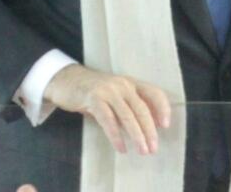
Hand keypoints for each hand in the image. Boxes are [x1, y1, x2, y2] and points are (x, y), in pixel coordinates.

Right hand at [43, 62, 173, 155]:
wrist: (65, 80)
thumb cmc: (92, 92)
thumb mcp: (114, 96)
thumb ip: (129, 107)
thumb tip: (147, 129)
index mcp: (130, 83)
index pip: (154, 92)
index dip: (162, 108)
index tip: (166, 126)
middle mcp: (122, 84)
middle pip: (142, 109)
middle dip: (150, 131)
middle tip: (153, 148)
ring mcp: (107, 90)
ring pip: (128, 116)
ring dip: (137, 136)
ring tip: (142, 151)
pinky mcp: (93, 98)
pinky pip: (109, 120)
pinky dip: (116, 136)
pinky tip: (121, 147)